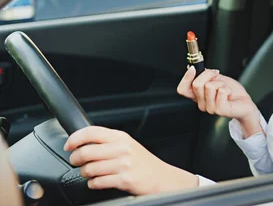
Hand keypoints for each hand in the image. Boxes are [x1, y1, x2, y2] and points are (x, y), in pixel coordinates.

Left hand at [64, 126, 197, 194]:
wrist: (161, 177)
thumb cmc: (142, 162)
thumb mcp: (127, 145)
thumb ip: (108, 141)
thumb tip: (82, 141)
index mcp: (121, 137)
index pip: (92, 132)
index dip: (75, 138)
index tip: (68, 145)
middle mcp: (122, 148)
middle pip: (86, 151)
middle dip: (75, 159)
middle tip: (75, 162)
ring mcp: (123, 164)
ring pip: (89, 168)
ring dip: (84, 173)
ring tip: (89, 173)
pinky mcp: (124, 179)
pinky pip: (97, 182)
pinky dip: (93, 184)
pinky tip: (97, 182)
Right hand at [177, 67, 261, 136]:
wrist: (245, 102)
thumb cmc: (231, 91)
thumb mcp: (216, 79)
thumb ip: (204, 75)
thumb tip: (192, 67)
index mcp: (198, 96)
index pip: (182, 89)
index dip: (186, 78)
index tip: (193, 68)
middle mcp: (202, 104)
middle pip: (196, 84)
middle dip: (209, 75)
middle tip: (218, 78)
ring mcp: (210, 108)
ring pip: (209, 86)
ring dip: (221, 83)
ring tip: (226, 89)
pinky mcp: (220, 110)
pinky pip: (221, 91)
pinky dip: (227, 88)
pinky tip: (229, 94)